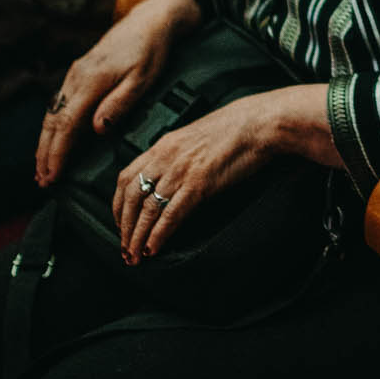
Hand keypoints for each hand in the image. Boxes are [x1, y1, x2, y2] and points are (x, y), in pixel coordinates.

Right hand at [36, 0, 202, 185]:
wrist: (148, 21)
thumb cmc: (150, 51)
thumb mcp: (142, 79)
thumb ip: (119, 104)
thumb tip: (96, 129)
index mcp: (91, 82)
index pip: (67, 125)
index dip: (58, 152)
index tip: (52, 175)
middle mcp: (76, 79)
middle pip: (53, 122)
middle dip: (45, 153)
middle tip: (42, 180)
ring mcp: (74, 75)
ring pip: (52, 114)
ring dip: (45, 142)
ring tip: (42, 167)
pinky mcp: (77, 74)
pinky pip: (58, 104)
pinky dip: (52, 126)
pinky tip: (52, 139)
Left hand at [111, 83, 329, 262]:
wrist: (260, 123)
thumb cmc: (238, 127)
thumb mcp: (197, 138)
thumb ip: (181, 156)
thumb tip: (175, 176)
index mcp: (164, 145)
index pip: (126, 178)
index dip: (118, 205)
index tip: (121, 222)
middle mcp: (166, 158)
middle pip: (131, 197)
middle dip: (124, 227)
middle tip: (125, 247)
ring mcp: (181, 171)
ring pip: (147, 209)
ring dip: (138, 236)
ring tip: (135, 255)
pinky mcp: (199, 184)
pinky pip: (171, 214)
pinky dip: (159, 234)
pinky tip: (154, 248)